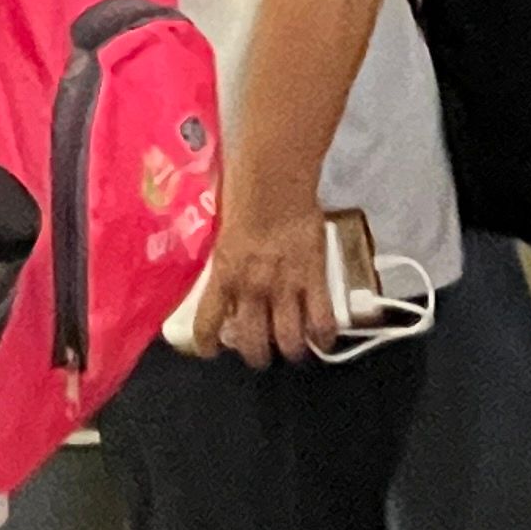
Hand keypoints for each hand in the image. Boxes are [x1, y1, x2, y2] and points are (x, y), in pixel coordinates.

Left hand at [192, 200, 340, 368]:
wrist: (277, 175)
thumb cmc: (242, 191)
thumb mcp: (220, 232)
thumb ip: (223, 262)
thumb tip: (223, 277)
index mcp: (223, 275)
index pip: (207, 325)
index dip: (208, 344)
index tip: (212, 348)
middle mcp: (252, 289)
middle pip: (254, 345)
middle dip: (256, 355)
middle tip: (260, 349)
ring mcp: (286, 287)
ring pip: (289, 342)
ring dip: (290, 350)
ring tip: (292, 347)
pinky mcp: (315, 279)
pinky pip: (322, 322)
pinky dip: (324, 336)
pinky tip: (322, 337)